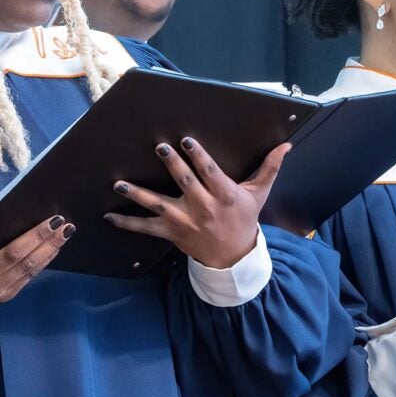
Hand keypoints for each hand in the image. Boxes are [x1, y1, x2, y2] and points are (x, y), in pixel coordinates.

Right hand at [0, 216, 75, 304]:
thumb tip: (14, 215)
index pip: (9, 253)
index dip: (33, 237)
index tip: (51, 220)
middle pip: (25, 261)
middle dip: (47, 241)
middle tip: (65, 224)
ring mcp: (0, 293)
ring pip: (31, 270)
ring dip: (51, 250)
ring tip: (65, 233)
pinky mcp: (9, 295)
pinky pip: (30, 276)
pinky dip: (44, 260)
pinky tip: (54, 247)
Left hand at [105, 138, 290, 267]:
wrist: (233, 256)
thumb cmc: (244, 219)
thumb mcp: (258, 194)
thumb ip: (269, 168)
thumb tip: (286, 145)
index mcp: (224, 196)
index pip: (210, 172)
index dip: (198, 156)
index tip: (187, 140)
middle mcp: (203, 208)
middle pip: (185, 183)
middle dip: (172, 165)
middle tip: (159, 147)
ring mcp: (184, 221)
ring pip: (159, 205)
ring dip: (138, 194)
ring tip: (120, 182)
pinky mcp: (171, 233)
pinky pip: (146, 228)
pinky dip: (127, 223)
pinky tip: (109, 215)